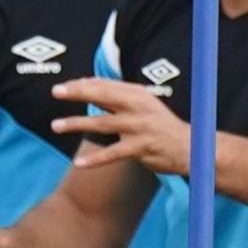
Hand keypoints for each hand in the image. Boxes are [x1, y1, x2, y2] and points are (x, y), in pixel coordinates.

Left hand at [49, 77, 192, 178]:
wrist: (191, 148)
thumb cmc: (162, 126)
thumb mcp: (143, 105)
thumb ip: (118, 97)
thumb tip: (88, 85)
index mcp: (139, 94)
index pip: (106, 85)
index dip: (83, 84)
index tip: (64, 86)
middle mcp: (138, 107)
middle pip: (102, 96)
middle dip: (77, 92)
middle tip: (56, 91)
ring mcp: (139, 127)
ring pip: (102, 123)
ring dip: (76, 123)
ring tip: (56, 125)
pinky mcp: (140, 148)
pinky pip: (112, 154)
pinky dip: (95, 159)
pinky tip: (79, 162)